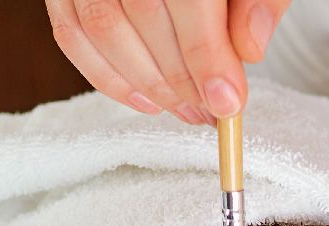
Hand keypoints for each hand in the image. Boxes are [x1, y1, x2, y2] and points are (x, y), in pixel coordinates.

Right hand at [46, 0, 288, 123]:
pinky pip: (72, 34)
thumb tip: (248, 50)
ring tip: (186, 110)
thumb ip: (257, 0)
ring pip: (103, 29)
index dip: (206, 56)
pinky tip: (146, 101)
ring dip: (147, 84)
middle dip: (180, 78)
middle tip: (210, 112)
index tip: (227, 101)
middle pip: (142, 15)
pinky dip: (107, 77)